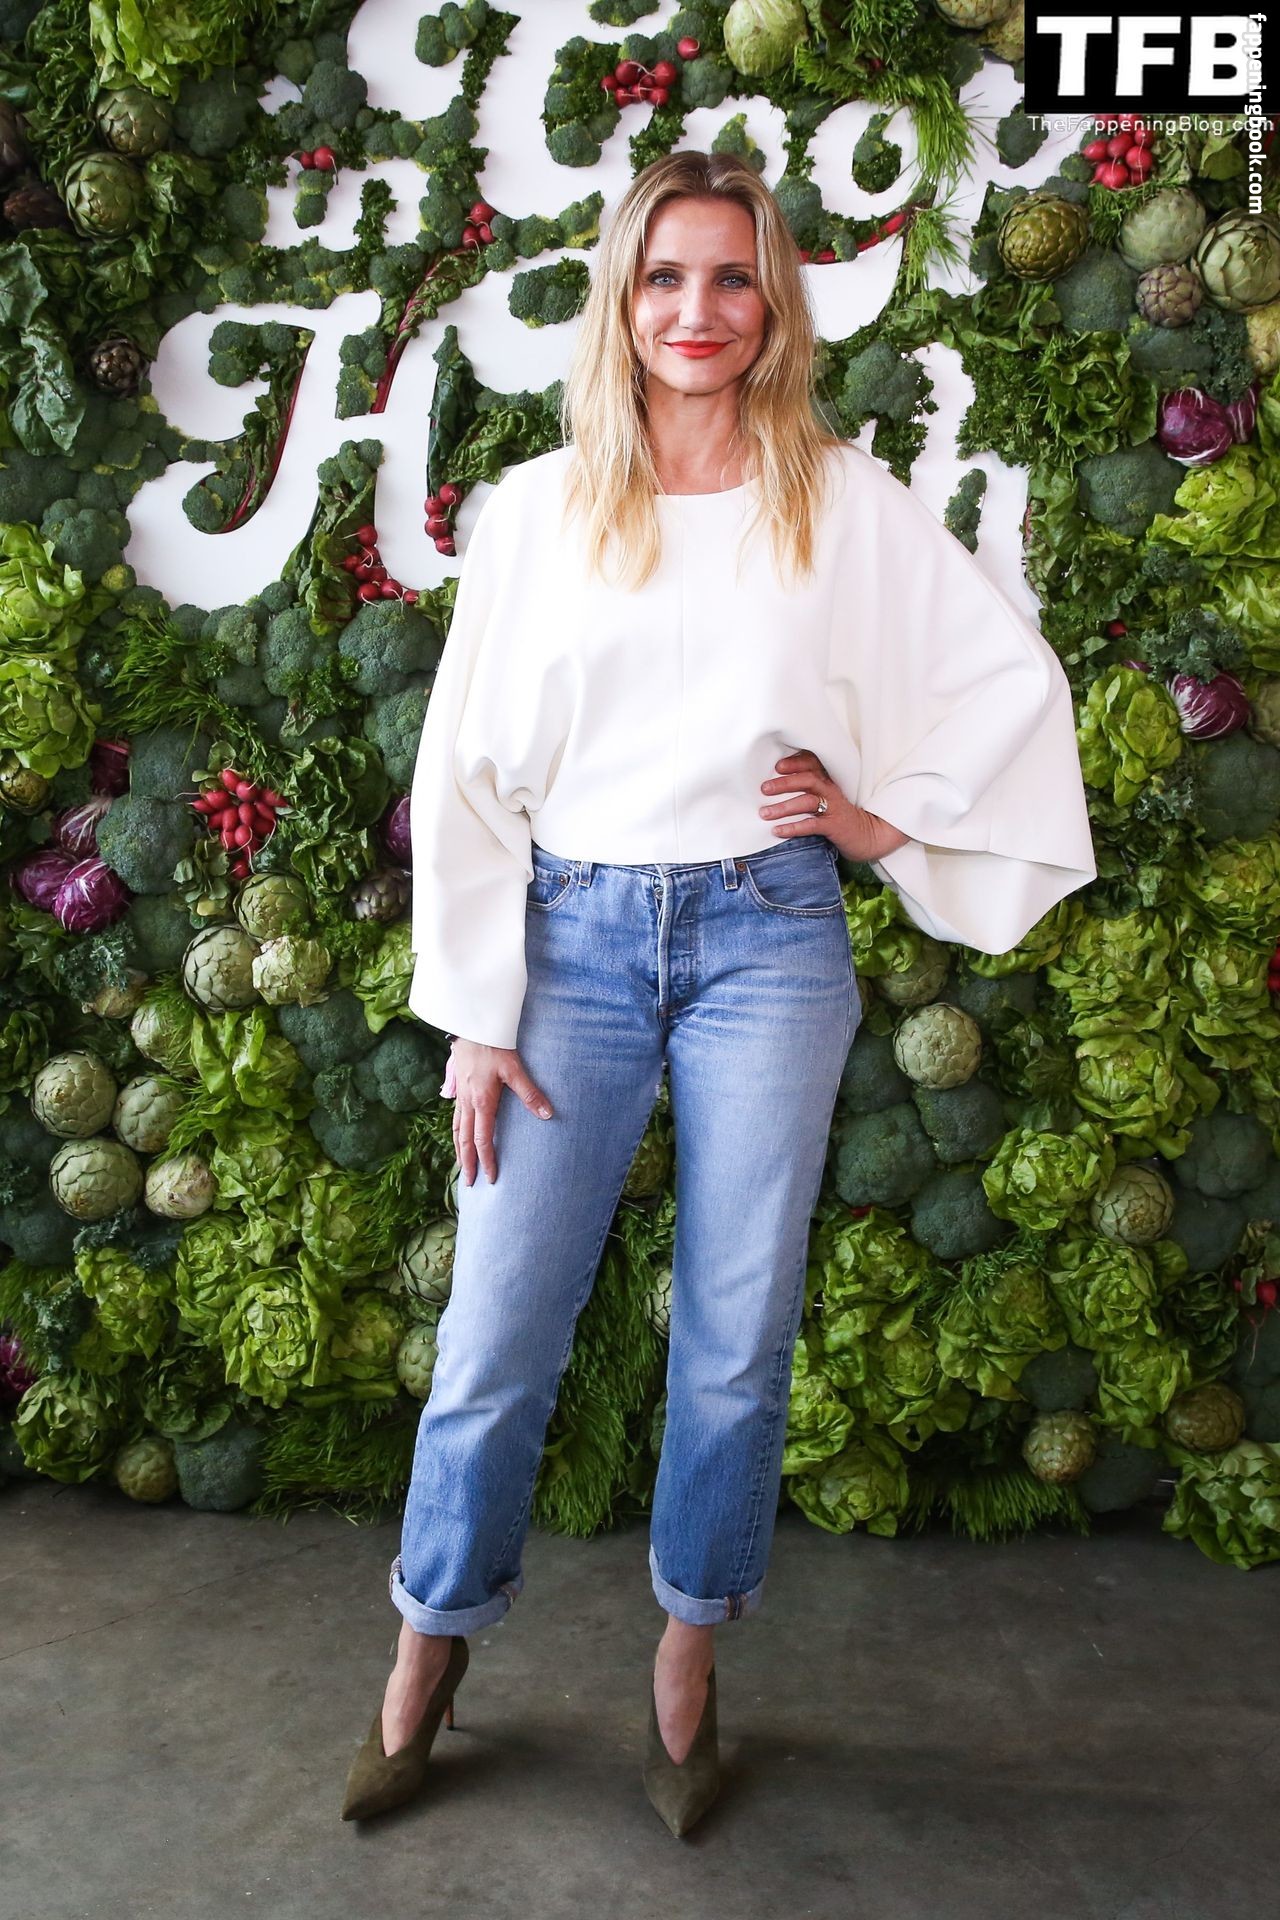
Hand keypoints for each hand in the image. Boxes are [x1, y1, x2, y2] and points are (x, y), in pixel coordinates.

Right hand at [448, 1039, 554, 1184]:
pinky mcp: (458, 1087)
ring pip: (456, 1129)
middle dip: (468, 1162)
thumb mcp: (515, 1069)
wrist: (471, 1025)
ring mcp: (460, 1096)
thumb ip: (530, 1093)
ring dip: (459, 1149)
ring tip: (461, 1165)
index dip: (487, 1160)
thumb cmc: (494, 1046)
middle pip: (465, 1139)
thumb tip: (547, 1114)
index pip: (483, 1139)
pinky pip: (454, 1116)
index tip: (491, 1177)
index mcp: (482, 1101)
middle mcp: (468, 1102)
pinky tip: (458, 1135)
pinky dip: (455, 1132)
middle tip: (468, 1182)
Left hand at [759, 751, 910, 861]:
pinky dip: (793, 827)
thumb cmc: (838, 817)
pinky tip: (778, 830)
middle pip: (807, 780)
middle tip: (764, 788)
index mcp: (827, 782)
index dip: (795, 763)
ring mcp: (833, 808)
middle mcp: (830, 791)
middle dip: (784, 783)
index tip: (777, 766)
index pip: (812, 765)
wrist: (866, 836)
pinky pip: (811, 825)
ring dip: (784, 807)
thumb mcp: (825, 799)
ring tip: (765, 813)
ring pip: (807, 802)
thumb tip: (775, 789)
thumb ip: (807, 791)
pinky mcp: (834, 826)